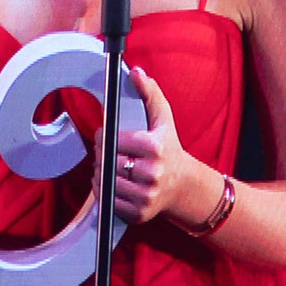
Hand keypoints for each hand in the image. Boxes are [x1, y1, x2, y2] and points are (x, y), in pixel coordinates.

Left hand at [109, 67, 201, 226]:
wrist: (183, 186)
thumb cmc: (168, 148)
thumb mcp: (163, 119)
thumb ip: (149, 93)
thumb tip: (135, 72)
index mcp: (156, 148)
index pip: (111, 140)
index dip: (104, 137)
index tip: (108, 136)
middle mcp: (153, 173)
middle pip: (106, 160)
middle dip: (103, 155)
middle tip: (111, 153)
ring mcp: (146, 195)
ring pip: (103, 181)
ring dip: (101, 173)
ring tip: (113, 168)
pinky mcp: (139, 213)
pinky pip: (106, 201)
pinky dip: (104, 192)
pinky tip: (115, 183)